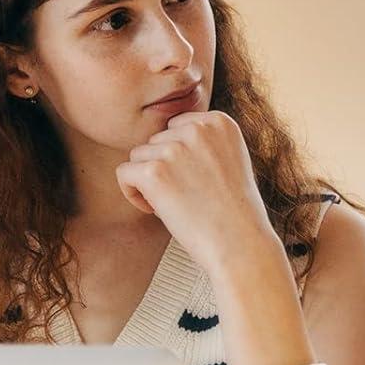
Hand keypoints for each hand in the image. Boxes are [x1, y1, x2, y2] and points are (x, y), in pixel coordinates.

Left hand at [116, 111, 280, 273]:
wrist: (240, 243)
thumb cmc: (235, 212)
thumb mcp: (231, 161)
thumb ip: (205, 143)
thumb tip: (167, 140)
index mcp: (218, 121)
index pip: (176, 127)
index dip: (178, 156)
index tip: (191, 180)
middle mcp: (197, 129)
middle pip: (156, 140)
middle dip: (163, 168)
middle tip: (184, 196)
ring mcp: (174, 149)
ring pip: (138, 156)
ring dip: (148, 181)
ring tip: (173, 204)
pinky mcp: (154, 172)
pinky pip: (124, 173)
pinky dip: (132, 193)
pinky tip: (155, 209)